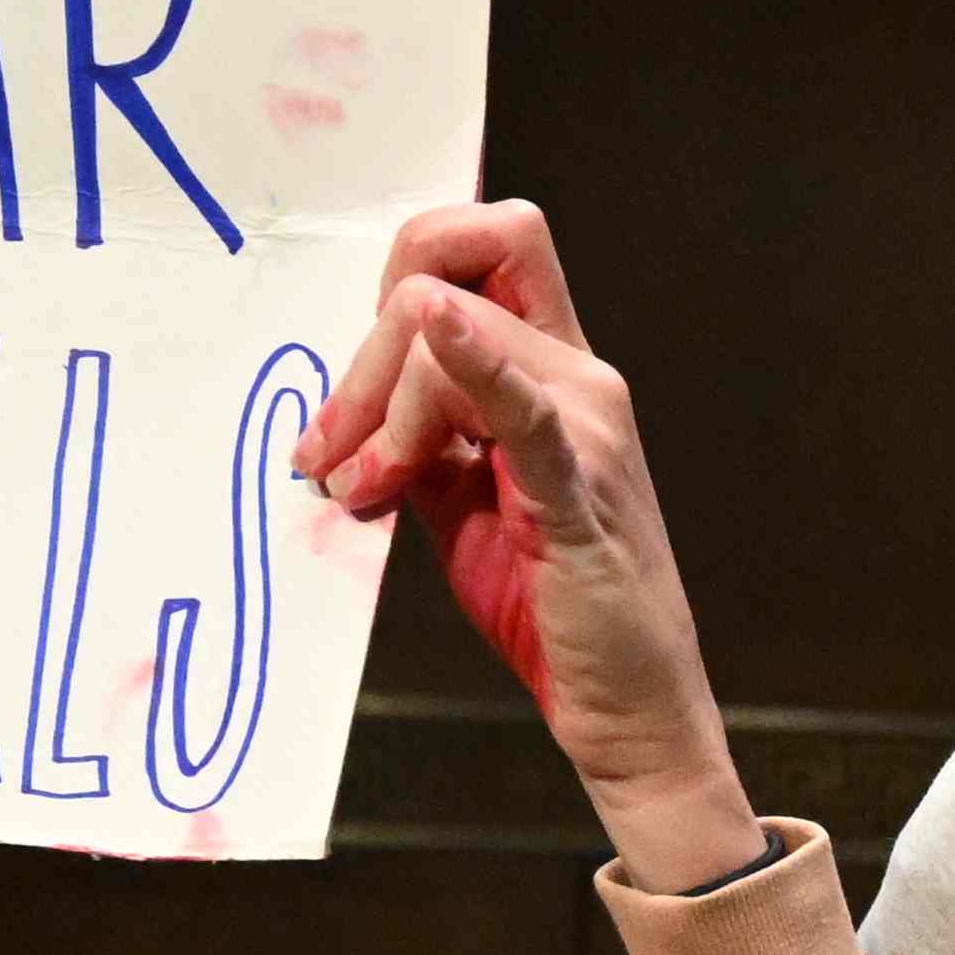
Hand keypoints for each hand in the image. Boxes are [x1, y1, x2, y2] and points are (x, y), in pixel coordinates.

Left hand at [299, 205, 756, 888]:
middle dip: (363, 357)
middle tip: (328, 454)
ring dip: (378, 406)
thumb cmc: (550, 605)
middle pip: (443, 276)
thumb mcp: (461, 500)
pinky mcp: (577, 492)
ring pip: (450, 334)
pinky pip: (521, 406)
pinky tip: (443, 331)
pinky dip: (475, 364)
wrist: (626, 707)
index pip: (476, 247)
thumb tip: (339, 412)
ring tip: (361, 491)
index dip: (399, 280)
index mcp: (554, 371)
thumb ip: (417, 437)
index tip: (354, 389)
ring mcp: (588, 428)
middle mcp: (581, 379)